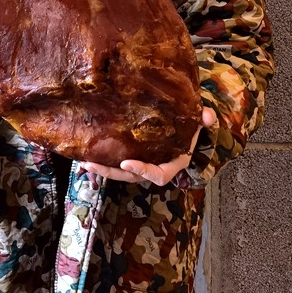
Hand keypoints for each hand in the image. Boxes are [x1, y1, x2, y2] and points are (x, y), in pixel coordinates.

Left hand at [82, 108, 217, 185]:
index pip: (159, 175)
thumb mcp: (200, 120)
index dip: (143, 171)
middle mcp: (156, 166)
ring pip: (121, 173)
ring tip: (84, 162)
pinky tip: (86, 155)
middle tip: (92, 164)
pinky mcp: (132, 155)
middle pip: (132, 177)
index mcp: (173, 162)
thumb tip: (207, 116)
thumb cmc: (191, 123)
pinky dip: (103, 161)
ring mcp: (142, 163)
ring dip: (103, 169)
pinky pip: (117, 163)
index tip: (126, 162)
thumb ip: (204, 118)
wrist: (183, 123)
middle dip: (112, 172)